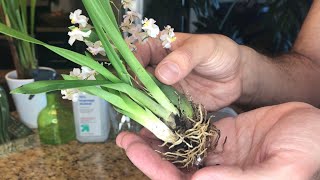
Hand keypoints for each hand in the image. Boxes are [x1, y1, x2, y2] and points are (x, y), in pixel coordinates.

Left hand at [116, 102, 319, 179]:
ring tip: (135, 126)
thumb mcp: (281, 170)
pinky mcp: (223, 134)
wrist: (317, 127)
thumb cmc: (309, 150)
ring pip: (181, 148)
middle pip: (175, 167)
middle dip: (149, 154)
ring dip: (158, 138)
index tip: (136, 152)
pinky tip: (162, 114)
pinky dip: (177, 124)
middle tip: (125, 139)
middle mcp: (218, 173)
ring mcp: (219, 153)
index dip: (157, 170)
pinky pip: (195, 130)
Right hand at [135, 33, 242, 110]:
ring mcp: (162, 87)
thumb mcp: (205, 48)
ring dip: (142, 106)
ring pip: (144, 96)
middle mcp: (156, 67)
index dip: (130, 65)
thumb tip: (162, 73)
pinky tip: (151, 126)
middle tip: (133, 102)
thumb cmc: (221, 53)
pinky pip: (158, 111)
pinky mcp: (171, 104)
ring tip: (141, 116)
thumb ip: (185, 58)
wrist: (237, 77)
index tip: (132, 79)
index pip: (135, 53)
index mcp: (158, 47)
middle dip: (131, 89)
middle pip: (135, 78)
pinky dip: (154, 118)